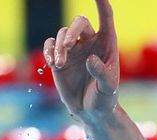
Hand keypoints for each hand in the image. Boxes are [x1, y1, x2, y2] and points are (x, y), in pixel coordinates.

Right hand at [43, 0, 119, 122]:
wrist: (91, 112)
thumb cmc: (105, 99)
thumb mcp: (108, 90)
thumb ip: (102, 74)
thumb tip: (90, 59)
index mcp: (108, 45)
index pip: (106, 18)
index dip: (101, 4)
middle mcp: (91, 43)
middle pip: (79, 23)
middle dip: (72, 32)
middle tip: (67, 47)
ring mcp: (74, 50)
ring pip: (62, 34)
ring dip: (59, 47)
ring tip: (60, 64)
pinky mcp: (60, 58)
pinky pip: (50, 45)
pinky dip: (49, 50)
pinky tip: (53, 62)